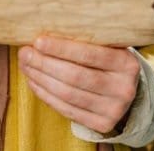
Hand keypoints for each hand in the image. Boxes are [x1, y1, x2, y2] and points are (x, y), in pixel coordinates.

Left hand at [19, 34, 140, 134]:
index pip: (90, 55)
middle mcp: (123, 88)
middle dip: (45, 64)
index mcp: (127, 64)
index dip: (62, 49)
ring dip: (41, 79)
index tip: (39, 41)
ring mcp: (113, 108)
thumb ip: (89, 41)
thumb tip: (48, 30)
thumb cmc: (111, 64)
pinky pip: (66, 109)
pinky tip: (34, 83)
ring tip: (26, 66)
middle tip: (25, 53)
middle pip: (75, 76)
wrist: (127, 92)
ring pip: (68, 94)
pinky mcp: (101, 124)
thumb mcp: (111, 48)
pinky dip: (46, 95)